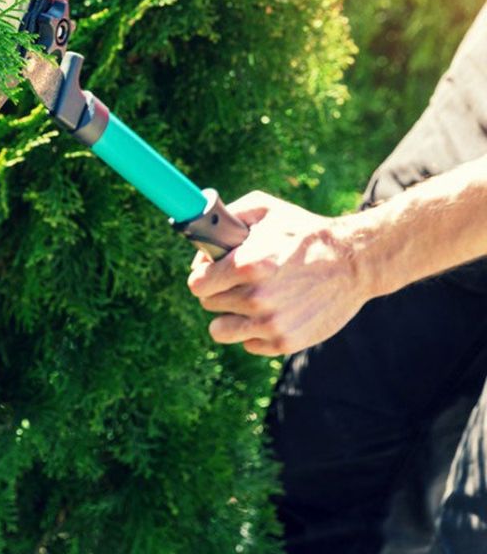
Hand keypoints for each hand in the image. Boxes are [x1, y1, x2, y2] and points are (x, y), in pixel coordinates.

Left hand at [187, 191, 373, 355]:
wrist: (355, 261)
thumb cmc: (305, 232)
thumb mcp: (265, 209)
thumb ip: (226, 219)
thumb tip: (201, 243)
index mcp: (247, 265)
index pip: (197, 283)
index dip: (203, 275)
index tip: (212, 272)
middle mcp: (256, 298)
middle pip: (209, 304)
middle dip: (220, 291)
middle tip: (240, 281)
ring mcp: (271, 324)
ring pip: (220, 331)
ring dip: (230, 317)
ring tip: (249, 301)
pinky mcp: (285, 342)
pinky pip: (248, 343)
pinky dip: (255, 331)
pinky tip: (272, 312)